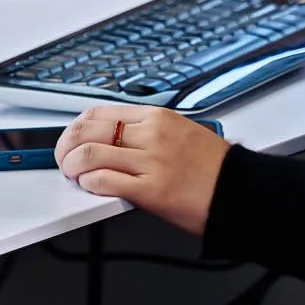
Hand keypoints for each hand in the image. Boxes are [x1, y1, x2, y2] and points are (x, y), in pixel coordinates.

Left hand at [55, 105, 230, 235]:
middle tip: (64, 159)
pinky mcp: (151, 190)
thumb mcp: (181, 133)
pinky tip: (91, 187)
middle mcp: (152, 134)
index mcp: (158, 117)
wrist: (241, 192)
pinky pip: (105, 182)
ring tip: (74, 174)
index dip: (76, 127)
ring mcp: (151, 161)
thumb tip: (113, 139)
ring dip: (73, 166)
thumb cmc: (214, 168)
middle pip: (88, 130)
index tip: (71, 139)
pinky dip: (89, 184)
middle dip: (66, 146)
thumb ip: (147, 132)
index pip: (100, 112)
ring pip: (90, 154)